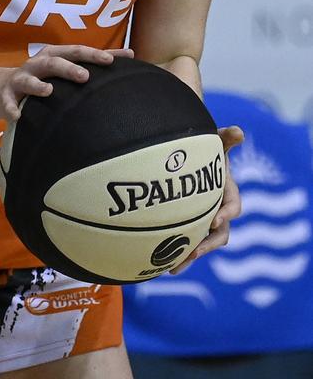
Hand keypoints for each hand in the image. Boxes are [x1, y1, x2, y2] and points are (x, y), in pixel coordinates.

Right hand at [0, 46, 131, 120]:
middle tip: (85, 76)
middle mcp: (37, 64)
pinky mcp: (6, 97)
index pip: (76, 51)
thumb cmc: (44, 77)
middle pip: (54, 63)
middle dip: (68, 68)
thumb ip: (95, 62)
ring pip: (29, 80)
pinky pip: (8, 103)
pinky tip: (18, 116)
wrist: (2, 88)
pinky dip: (12, 109)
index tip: (110, 60)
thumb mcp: (66, 66)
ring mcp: (21, 79)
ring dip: (38, 85)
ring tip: (48, 91)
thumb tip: (131, 55)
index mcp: (54, 55)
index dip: (92, 54)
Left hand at [171, 124, 243, 272]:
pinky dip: (177, 255)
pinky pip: (186, 244)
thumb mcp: (214, 141)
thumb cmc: (203, 148)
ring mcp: (203, 220)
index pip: (233, 206)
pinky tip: (161, 266)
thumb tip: (239, 132)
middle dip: (207, 244)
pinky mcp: (189, 226)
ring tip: (174, 267)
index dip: (226, 214)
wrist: (188, 157)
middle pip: (219, 233)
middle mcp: (218, 209)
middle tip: (193, 252)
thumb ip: (224, 138)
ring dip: (190, 256)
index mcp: (227, 192)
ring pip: (202, 244)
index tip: (214, 220)